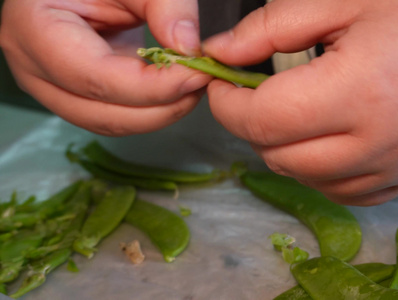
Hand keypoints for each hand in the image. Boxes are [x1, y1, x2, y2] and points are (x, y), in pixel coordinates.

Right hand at [0, 0, 210, 135]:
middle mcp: (34, 66)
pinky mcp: (75, 92)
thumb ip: (163, 3)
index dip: (150, 86)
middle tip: (202, 82)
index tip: (196, 75)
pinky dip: (149, 109)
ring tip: (193, 86)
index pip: (94, 77)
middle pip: (101, 113)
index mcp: (34, 27)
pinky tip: (176, 90)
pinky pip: (114, 115)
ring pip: (109, 122)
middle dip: (160, 108)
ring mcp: (52, 85)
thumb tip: (187, 48)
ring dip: (158, 113)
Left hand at [204, 0, 397, 204]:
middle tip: (255, 91)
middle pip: (279, 155)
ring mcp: (396, 168)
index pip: (265, 120)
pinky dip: (318, 170)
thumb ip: (269, 29)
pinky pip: (341, 192)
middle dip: (251, 124)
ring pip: (305, 179)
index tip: (219, 83)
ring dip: (283, 148)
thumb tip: (218, 55)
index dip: (227, 103)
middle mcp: (380, 143)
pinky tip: (325, 136)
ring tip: (293, 109)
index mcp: (362, 90)